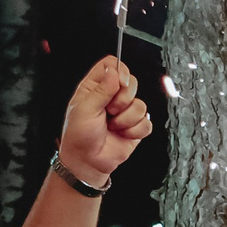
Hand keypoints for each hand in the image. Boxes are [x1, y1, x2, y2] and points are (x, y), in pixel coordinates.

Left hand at [57, 57, 152, 181]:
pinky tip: (122, 134)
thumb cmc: (79, 136)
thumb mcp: (84, 108)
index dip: (119, 71)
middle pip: (131, 82)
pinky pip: (147, 122)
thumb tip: (114, 72)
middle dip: (124, 99)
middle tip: (110, 110)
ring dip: (126, 119)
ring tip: (113, 126)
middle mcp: (111, 97)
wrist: (88, 161)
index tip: (118, 83)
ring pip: (141, 105)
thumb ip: (101, 89)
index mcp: (95, 87)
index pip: (112, 65)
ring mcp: (125, 112)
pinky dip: (134, 131)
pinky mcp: (136, 126)